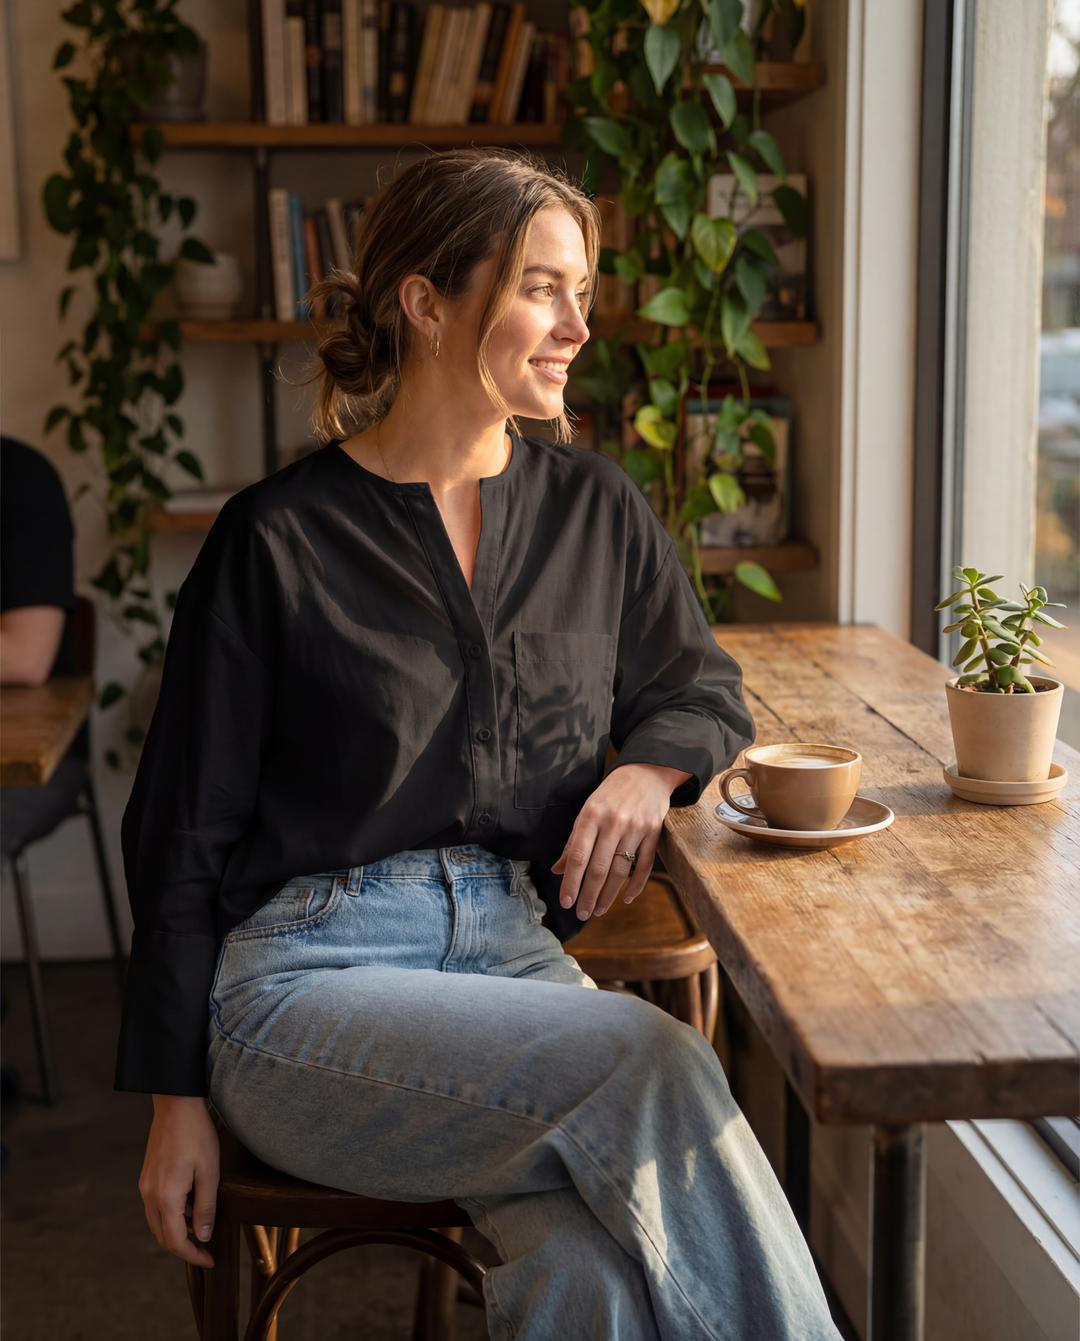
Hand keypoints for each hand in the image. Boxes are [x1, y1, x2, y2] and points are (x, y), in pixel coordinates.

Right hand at [139, 1095, 219, 1267]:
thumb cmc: (196, 1134)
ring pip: (157, 1224)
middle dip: (184, 1248)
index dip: (192, 1256)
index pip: (175, 1241)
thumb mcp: (209, 1172)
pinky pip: (155, 1208)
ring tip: (199, 1230)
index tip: (209, 1260)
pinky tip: (188, 1210)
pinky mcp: (146, 1178)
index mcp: (166, 1197)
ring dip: (176, 1233)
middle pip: (162, 1236)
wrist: (176, 1105)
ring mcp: (145, 1186)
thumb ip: (206, 1207)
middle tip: (206, 1250)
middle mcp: (149, 1196)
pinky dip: (169, 1218)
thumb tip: (202, 1237)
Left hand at [552, 762, 690, 920]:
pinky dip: (636, 885)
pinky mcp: (654, 832)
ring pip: (620, 870)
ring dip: (609, 895)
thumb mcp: (587, 810)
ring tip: (599, 910)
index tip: (565, 902)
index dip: (570, 882)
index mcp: (591, 815)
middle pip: (599, 868)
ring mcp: (636, 827)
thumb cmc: (611, 794)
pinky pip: (645, 865)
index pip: (577, 856)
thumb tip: (558, 870)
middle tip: (581, 914)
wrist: (646, 772)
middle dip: (588, 895)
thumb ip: (573, 841)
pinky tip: (626, 898)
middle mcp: (613, 822)